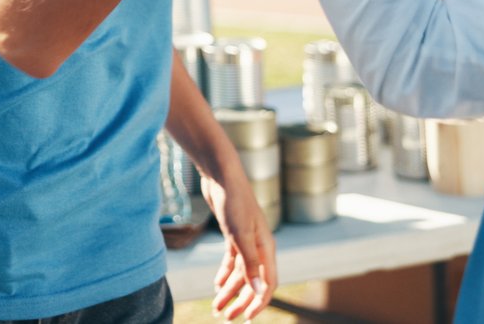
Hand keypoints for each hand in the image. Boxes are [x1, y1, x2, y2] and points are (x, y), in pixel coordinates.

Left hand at [201, 166, 276, 319]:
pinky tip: (217, 284)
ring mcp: (247, 240)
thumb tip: (258, 290)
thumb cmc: (234, 202)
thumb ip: (249, 263)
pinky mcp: (234, 234)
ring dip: (229, 290)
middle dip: (240, 301)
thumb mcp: (240, 235)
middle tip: (225, 317)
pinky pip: (233, 260)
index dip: (258, 302)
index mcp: (266, 248)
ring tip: (216, 307)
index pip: (267, 283)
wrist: (221, 175)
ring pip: (240, 273)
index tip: (245, 317)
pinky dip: (225, 274)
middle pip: (252, 281)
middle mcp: (259, 246)